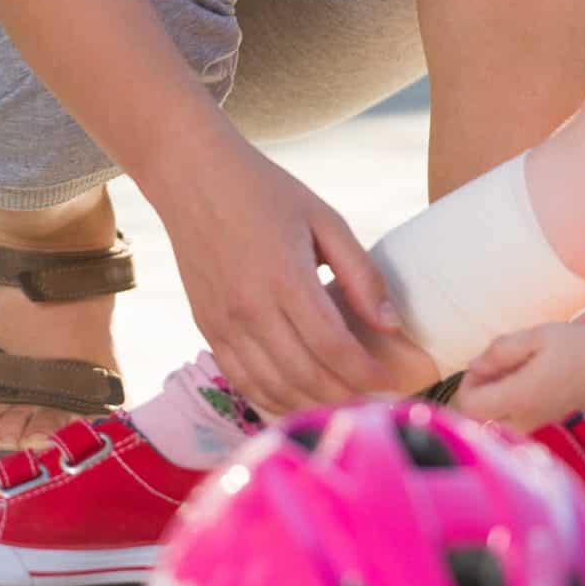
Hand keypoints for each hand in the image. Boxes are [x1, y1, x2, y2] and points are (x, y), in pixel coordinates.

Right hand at [151, 134, 403, 417]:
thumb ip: (360, 273)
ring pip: (273, 387)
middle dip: (346, 398)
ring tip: (345, 408)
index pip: (333, 346)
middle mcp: (250, 307)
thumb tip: (390, 326)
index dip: (366, 374)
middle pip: (305, 376)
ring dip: (312, 406)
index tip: (392, 382)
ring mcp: (223, 323)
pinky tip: (301, 402)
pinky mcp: (207, 328)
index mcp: (285, 276)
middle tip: (377, 405)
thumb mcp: (324, 218)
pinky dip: (275, 400)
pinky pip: (243, 381)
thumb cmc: (265, 192)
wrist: (192, 177)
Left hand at [451, 324, 583, 432]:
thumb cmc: (582, 346)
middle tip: (493, 368)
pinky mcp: (548, 423)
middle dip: (478, 394)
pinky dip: (510, 403)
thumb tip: (474, 366)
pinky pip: (516, 421)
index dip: (467, 384)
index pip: (470, 406)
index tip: (481, 364)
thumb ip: (501, 351)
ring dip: (494, 399)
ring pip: (498, 422)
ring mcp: (538, 425)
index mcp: (520, 396)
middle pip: (480, 419)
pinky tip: (526, 379)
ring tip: (512, 371)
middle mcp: (526, 418)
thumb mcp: (538, 336)